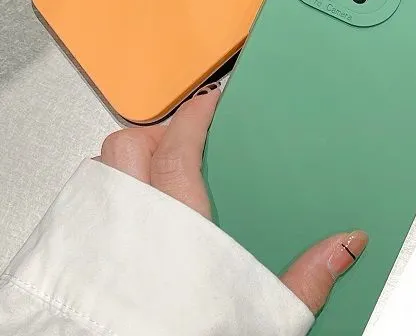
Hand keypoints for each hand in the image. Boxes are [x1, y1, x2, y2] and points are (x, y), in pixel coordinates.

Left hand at [97, 83, 367, 313]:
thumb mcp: (261, 320)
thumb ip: (306, 280)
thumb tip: (346, 245)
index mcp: (176, 230)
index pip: (180, 147)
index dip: (195, 115)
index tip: (210, 102)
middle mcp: (125, 227)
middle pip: (129, 146)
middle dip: (157, 132)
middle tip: (181, 138)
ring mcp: (91, 241)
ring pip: (98, 169)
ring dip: (123, 162)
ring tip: (151, 173)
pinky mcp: (69, 263)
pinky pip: (77, 205)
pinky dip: (100, 196)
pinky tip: (121, 216)